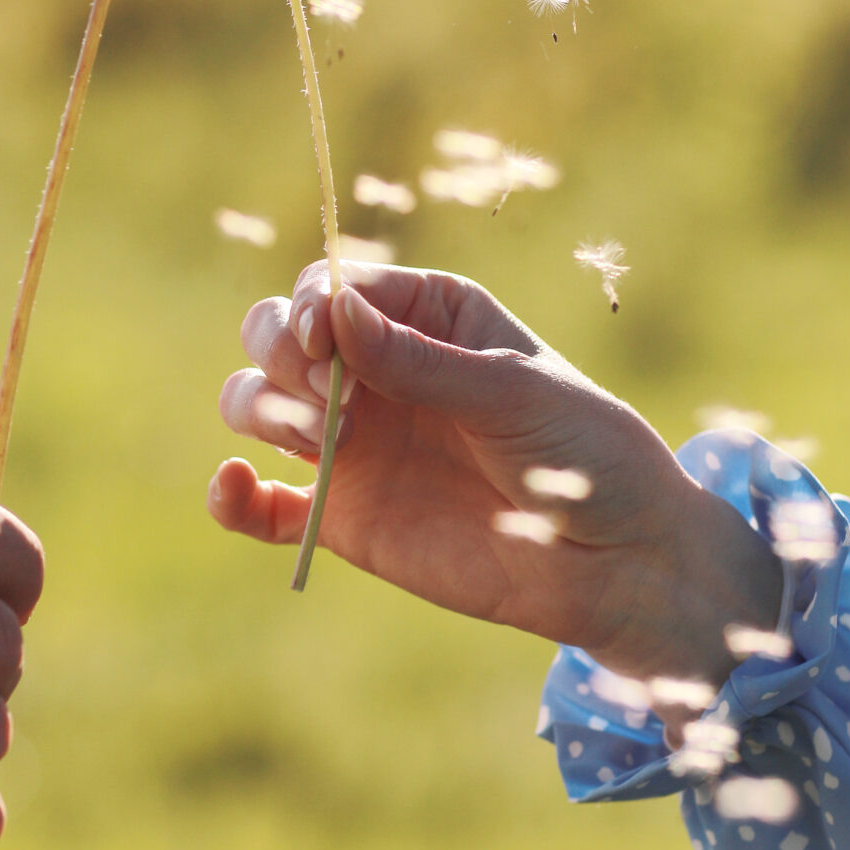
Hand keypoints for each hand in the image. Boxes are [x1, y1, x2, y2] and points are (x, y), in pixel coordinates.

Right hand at [211, 262, 778, 683]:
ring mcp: (354, 444)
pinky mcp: (342, 517)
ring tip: (319, 438)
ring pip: (254, 404)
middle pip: (276, 335)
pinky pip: (261, 507)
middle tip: (330, 398)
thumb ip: (418, 361)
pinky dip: (232, 496)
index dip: (312, 307)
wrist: (617, 563)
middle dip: (281, 353)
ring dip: (262, 410)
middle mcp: (377, 372)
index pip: (333, 287)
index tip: (327, 340)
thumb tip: (328, 311)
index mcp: (426, 316)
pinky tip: (235, 488)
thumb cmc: (586, 456)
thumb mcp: (512, 394)